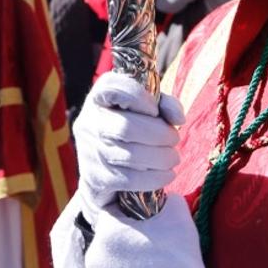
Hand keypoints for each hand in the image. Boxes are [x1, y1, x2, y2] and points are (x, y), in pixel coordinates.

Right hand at [73, 71, 183, 211]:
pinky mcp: (95, 178)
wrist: (100, 173)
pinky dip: (155, 178)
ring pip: (131, 156)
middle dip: (160, 135)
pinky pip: (130, 179)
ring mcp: (89, 151)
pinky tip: (166, 174)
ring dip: (162, 158)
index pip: (113, 88)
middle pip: (127, 128)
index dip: (139, 97)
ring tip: (172, 158)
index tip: (155, 109)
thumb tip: (178, 118)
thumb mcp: (145, 110)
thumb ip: (164, 105)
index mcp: (99, 97)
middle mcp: (89, 122)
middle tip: (174, 139)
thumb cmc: (129, 132)